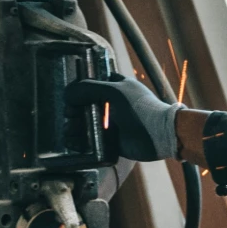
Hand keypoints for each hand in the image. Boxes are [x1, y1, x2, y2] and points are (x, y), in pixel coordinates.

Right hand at [66, 74, 181, 162]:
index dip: (79, 89)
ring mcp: (111, 123)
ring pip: (85, 124)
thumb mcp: (114, 91)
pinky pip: (90, 141)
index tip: (70, 96)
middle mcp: (112, 105)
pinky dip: (80, 142)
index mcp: (115, 87)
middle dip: (74, 111)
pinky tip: (73, 142)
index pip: (92, 84)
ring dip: (74, 127)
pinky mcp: (111, 141)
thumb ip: (89, 88)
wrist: (159, 135)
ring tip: (70, 130)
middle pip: (84, 106)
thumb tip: (67, 93)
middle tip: (70, 116)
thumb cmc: (140, 108)